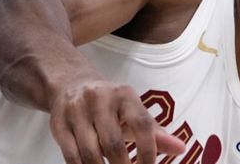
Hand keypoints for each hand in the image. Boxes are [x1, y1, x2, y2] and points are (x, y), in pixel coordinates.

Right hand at [47, 76, 185, 163]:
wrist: (70, 83)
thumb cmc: (109, 104)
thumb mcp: (133, 111)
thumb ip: (156, 133)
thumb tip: (181, 149)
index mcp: (124, 95)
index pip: (142, 125)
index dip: (149, 152)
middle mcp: (98, 98)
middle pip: (114, 144)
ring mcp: (75, 110)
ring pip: (90, 153)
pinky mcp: (58, 123)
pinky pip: (71, 155)